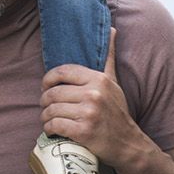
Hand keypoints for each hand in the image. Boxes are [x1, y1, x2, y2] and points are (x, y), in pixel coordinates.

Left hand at [40, 29, 145, 168]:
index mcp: (98, 79)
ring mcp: (88, 113)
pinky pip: (55, 125)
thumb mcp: (114, 82)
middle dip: (44, 100)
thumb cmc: (117, 111)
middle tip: (46, 106)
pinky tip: (52, 129)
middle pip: (53, 92)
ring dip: (45, 116)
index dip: (48, 79)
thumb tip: (112, 29)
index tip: (46, 87)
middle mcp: (94, 94)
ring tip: (48, 118)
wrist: (129, 144)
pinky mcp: (83, 132)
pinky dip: (49, 128)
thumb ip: (108, 57)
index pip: (62, 72)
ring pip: (51, 110)